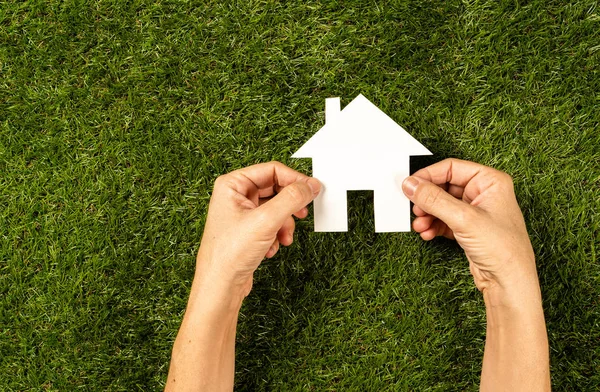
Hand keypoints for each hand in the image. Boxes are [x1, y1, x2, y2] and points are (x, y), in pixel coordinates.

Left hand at [196, 161, 320, 299]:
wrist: (220, 287)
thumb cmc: (229, 254)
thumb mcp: (267, 221)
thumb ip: (292, 199)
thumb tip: (310, 186)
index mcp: (232, 184)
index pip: (272, 170)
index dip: (295, 179)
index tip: (312, 190)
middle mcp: (235, 196)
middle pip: (276, 189)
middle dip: (290, 206)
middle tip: (303, 213)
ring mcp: (241, 213)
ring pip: (276, 208)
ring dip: (285, 224)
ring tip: (284, 238)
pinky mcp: (247, 230)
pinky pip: (272, 224)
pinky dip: (277, 235)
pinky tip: (271, 248)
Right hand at [401, 158, 535, 293]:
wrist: (509, 283)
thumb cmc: (503, 249)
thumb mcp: (464, 219)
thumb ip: (434, 199)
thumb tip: (412, 185)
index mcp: (490, 181)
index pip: (452, 168)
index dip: (429, 176)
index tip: (411, 185)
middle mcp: (483, 194)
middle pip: (444, 187)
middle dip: (427, 200)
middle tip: (414, 208)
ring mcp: (475, 212)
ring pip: (441, 205)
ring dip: (427, 215)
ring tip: (420, 225)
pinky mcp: (468, 228)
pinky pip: (443, 220)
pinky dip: (433, 226)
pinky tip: (427, 233)